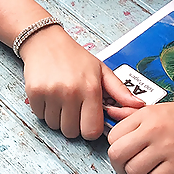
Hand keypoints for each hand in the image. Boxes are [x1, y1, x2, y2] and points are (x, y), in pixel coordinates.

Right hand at [19, 26, 142, 138]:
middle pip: (72, 132)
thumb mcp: (101, 71)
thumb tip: (139, 106)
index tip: (88, 119)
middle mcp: (71, 92)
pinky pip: (40, 116)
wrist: (45, 41)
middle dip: (73, 124)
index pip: (92, 131)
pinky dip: (44, 111)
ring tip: (61, 100)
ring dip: (58, 118)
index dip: (90, 128)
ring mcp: (51, 93)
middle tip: (73, 109)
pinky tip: (49, 96)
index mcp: (91, 89)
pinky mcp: (34, 92)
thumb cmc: (75, 57)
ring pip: (55, 126)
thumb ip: (120, 91)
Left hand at [107, 103, 173, 173]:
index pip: (113, 134)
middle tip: (129, 168)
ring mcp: (167, 147)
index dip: (117, 147)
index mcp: (148, 114)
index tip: (125, 152)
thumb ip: (137, 114)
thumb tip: (112, 112)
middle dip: (120, 166)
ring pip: (133, 171)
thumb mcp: (166, 109)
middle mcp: (154, 129)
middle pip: (117, 154)